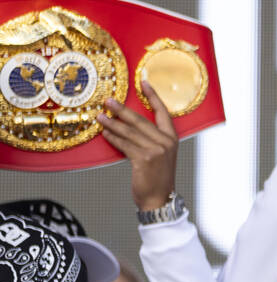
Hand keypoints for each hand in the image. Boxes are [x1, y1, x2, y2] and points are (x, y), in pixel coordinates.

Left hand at [97, 78, 178, 211]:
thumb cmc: (157, 177)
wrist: (159, 198)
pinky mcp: (144, 159)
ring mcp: (156, 150)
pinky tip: (105, 133)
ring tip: (99, 116)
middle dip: (122, 109)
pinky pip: (124, 144)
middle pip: (140, 120)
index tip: (143, 83)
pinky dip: (113, 138)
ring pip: (129, 132)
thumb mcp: (160, 155)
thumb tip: (127, 125)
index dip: (153, 96)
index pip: (163, 112)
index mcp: (172, 138)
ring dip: (112, 123)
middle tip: (108, 101)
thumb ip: (150, 139)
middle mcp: (166, 142)